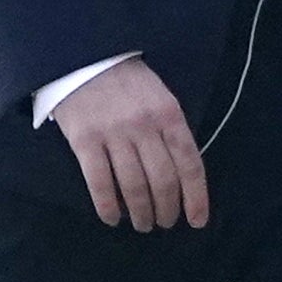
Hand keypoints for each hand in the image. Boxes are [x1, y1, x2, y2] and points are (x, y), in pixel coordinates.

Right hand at [49, 58, 208, 231]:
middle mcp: (144, 126)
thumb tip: (182, 176)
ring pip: (133, 186)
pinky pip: (99, 183)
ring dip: (141, 213)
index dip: (196, 198)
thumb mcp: (160, 98)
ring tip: (143, 224)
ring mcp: (113, 133)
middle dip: (167, 209)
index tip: (197, 221)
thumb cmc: (127, 83)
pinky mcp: (84, 140)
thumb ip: (171, 132)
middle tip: (165, 223)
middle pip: (163, 180)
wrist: (84, 57)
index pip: (190, 164)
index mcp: (169, 114)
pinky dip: (108, 207)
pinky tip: (113, 218)